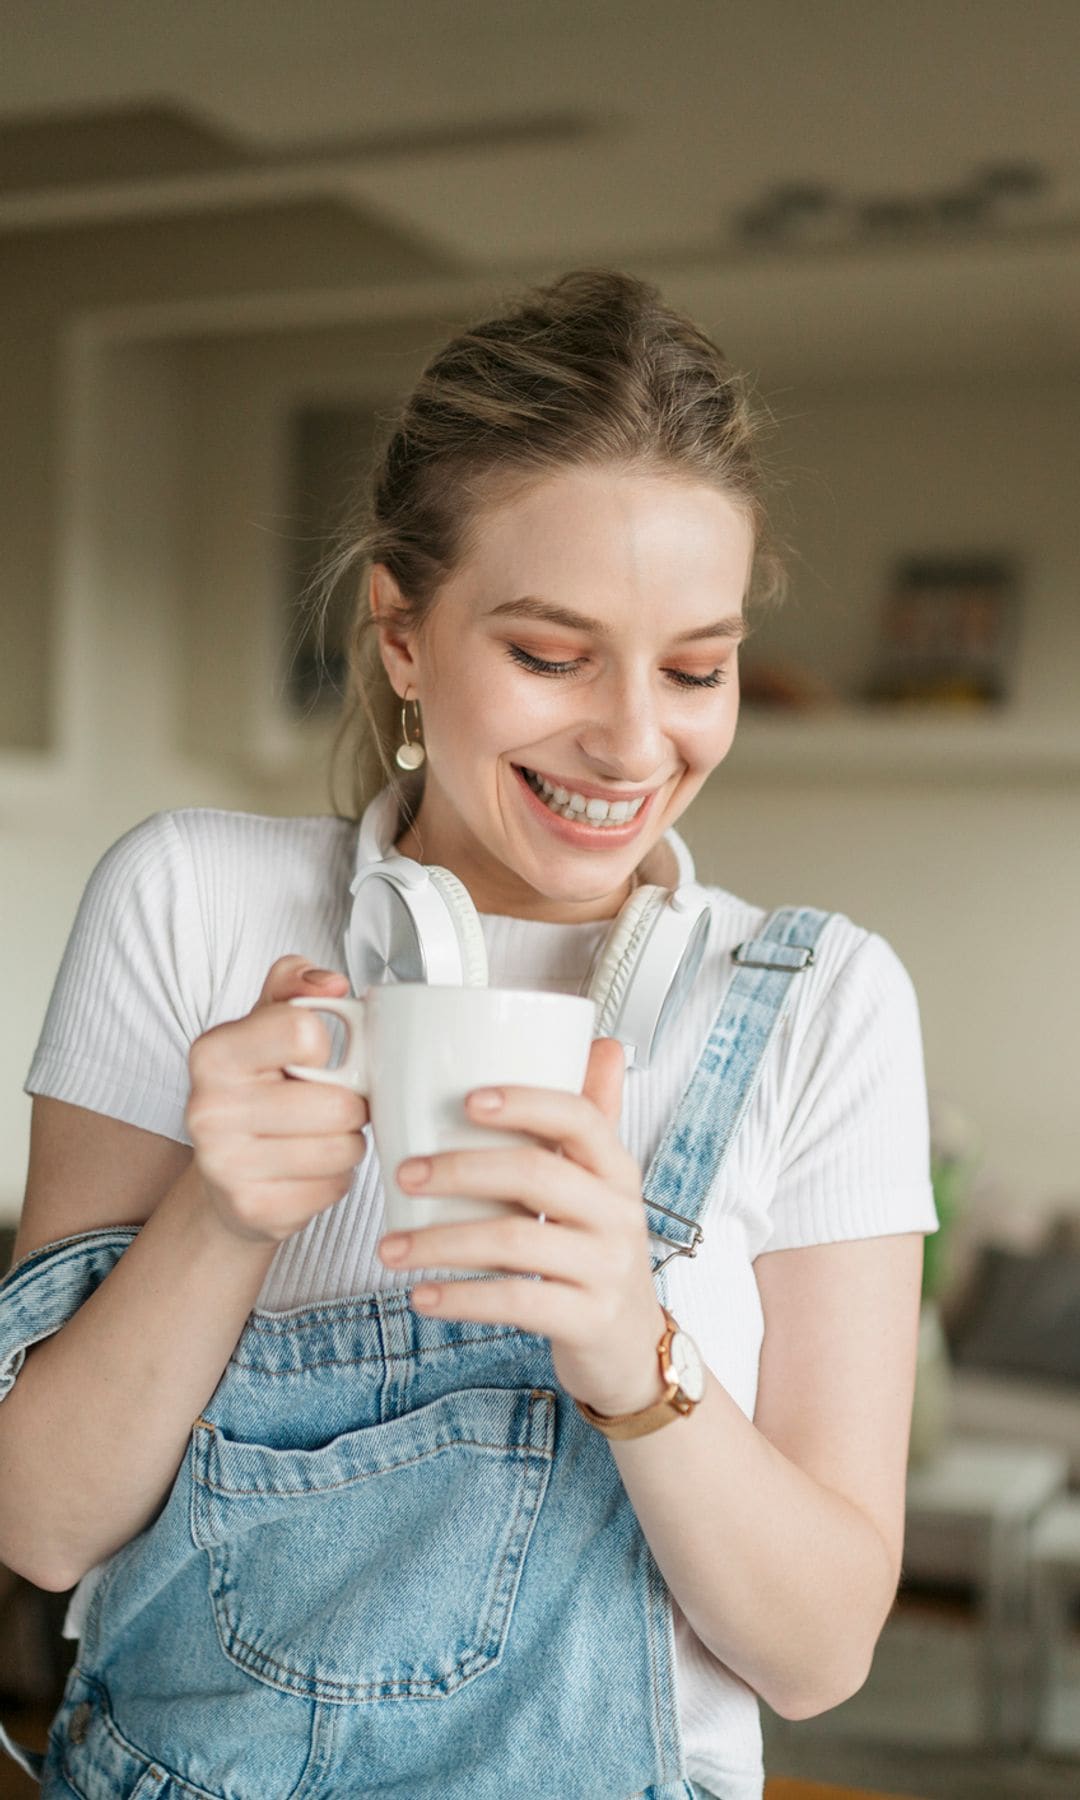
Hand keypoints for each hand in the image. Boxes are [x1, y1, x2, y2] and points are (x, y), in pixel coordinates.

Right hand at [186, 956, 370, 1244]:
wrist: (224, 1175)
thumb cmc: (257, 1089)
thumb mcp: (268, 1023)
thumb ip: (296, 983)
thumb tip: (331, 983)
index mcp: (213, 1053)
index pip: (304, 1032)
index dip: (325, 1046)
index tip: (311, 1057)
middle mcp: (209, 1109)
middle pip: (337, 1103)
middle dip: (348, 1105)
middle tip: (324, 1105)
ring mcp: (226, 1166)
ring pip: (344, 1147)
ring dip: (346, 1143)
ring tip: (317, 1136)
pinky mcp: (253, 1210)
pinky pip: (334, 1187)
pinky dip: (334, 1179)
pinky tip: (307, 1170)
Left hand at [376, 1038, 666, 1417]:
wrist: (631, 1347)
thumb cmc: (599, 1252)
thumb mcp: (602, 1185)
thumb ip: (592, 1118)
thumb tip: (600, 1042)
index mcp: (615, 1169)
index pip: (578, 1118)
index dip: (524, 1102)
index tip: (467, 1100)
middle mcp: (616, 1213)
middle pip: (535, 1173)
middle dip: (458, 1170)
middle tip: (403, 1174)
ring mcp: (606, 1269)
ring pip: (514, 1242)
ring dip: (441, 1241)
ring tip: (392, 1247)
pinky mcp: (588, 1320)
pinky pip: (516, 1302)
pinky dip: (461, 1298)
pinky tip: (424, 1295)